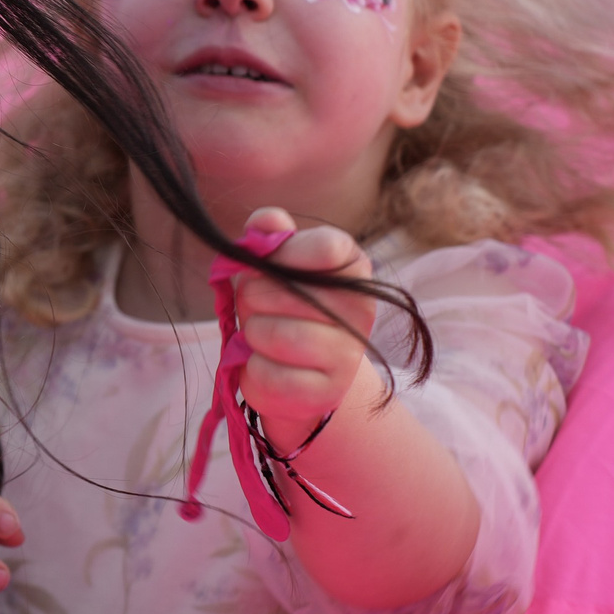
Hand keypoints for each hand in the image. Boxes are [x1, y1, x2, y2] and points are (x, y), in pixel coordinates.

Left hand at [230, 206, 376, 439]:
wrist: (292, 372)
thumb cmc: (278, 308)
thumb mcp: (269, 267)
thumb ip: (268, 237)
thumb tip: (266, 221)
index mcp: (353, 267)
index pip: (327, 246)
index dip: (284, 253)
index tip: (268, 263)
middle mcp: (361, 309)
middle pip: (284, 291)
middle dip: (253, 298)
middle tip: (258, 307)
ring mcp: (348, 354)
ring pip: (273, 334)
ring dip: (252, 334)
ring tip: (261, 336)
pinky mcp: (326, 392)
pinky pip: (267, 375)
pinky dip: (251, 369)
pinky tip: (265, 365)